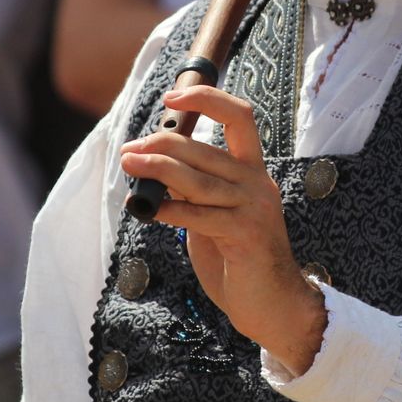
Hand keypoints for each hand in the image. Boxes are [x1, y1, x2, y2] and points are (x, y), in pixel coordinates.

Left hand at [119, 85, 326, 372]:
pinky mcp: (245, 235)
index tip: (171, 98)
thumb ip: (193, 189)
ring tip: (129, 165)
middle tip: (130, 150)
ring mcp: (254, 207)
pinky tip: (147, 209)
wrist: (272, 303)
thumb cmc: (238, 258)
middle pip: (205, 146)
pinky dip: (169, 208)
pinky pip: (198, 215)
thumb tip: (154, 164)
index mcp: (253, 170)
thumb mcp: (214, 214)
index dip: (206, 99)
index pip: (239, 116)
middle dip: (161, 143)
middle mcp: (258, 182)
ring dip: (157, 169)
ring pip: (198, 178)